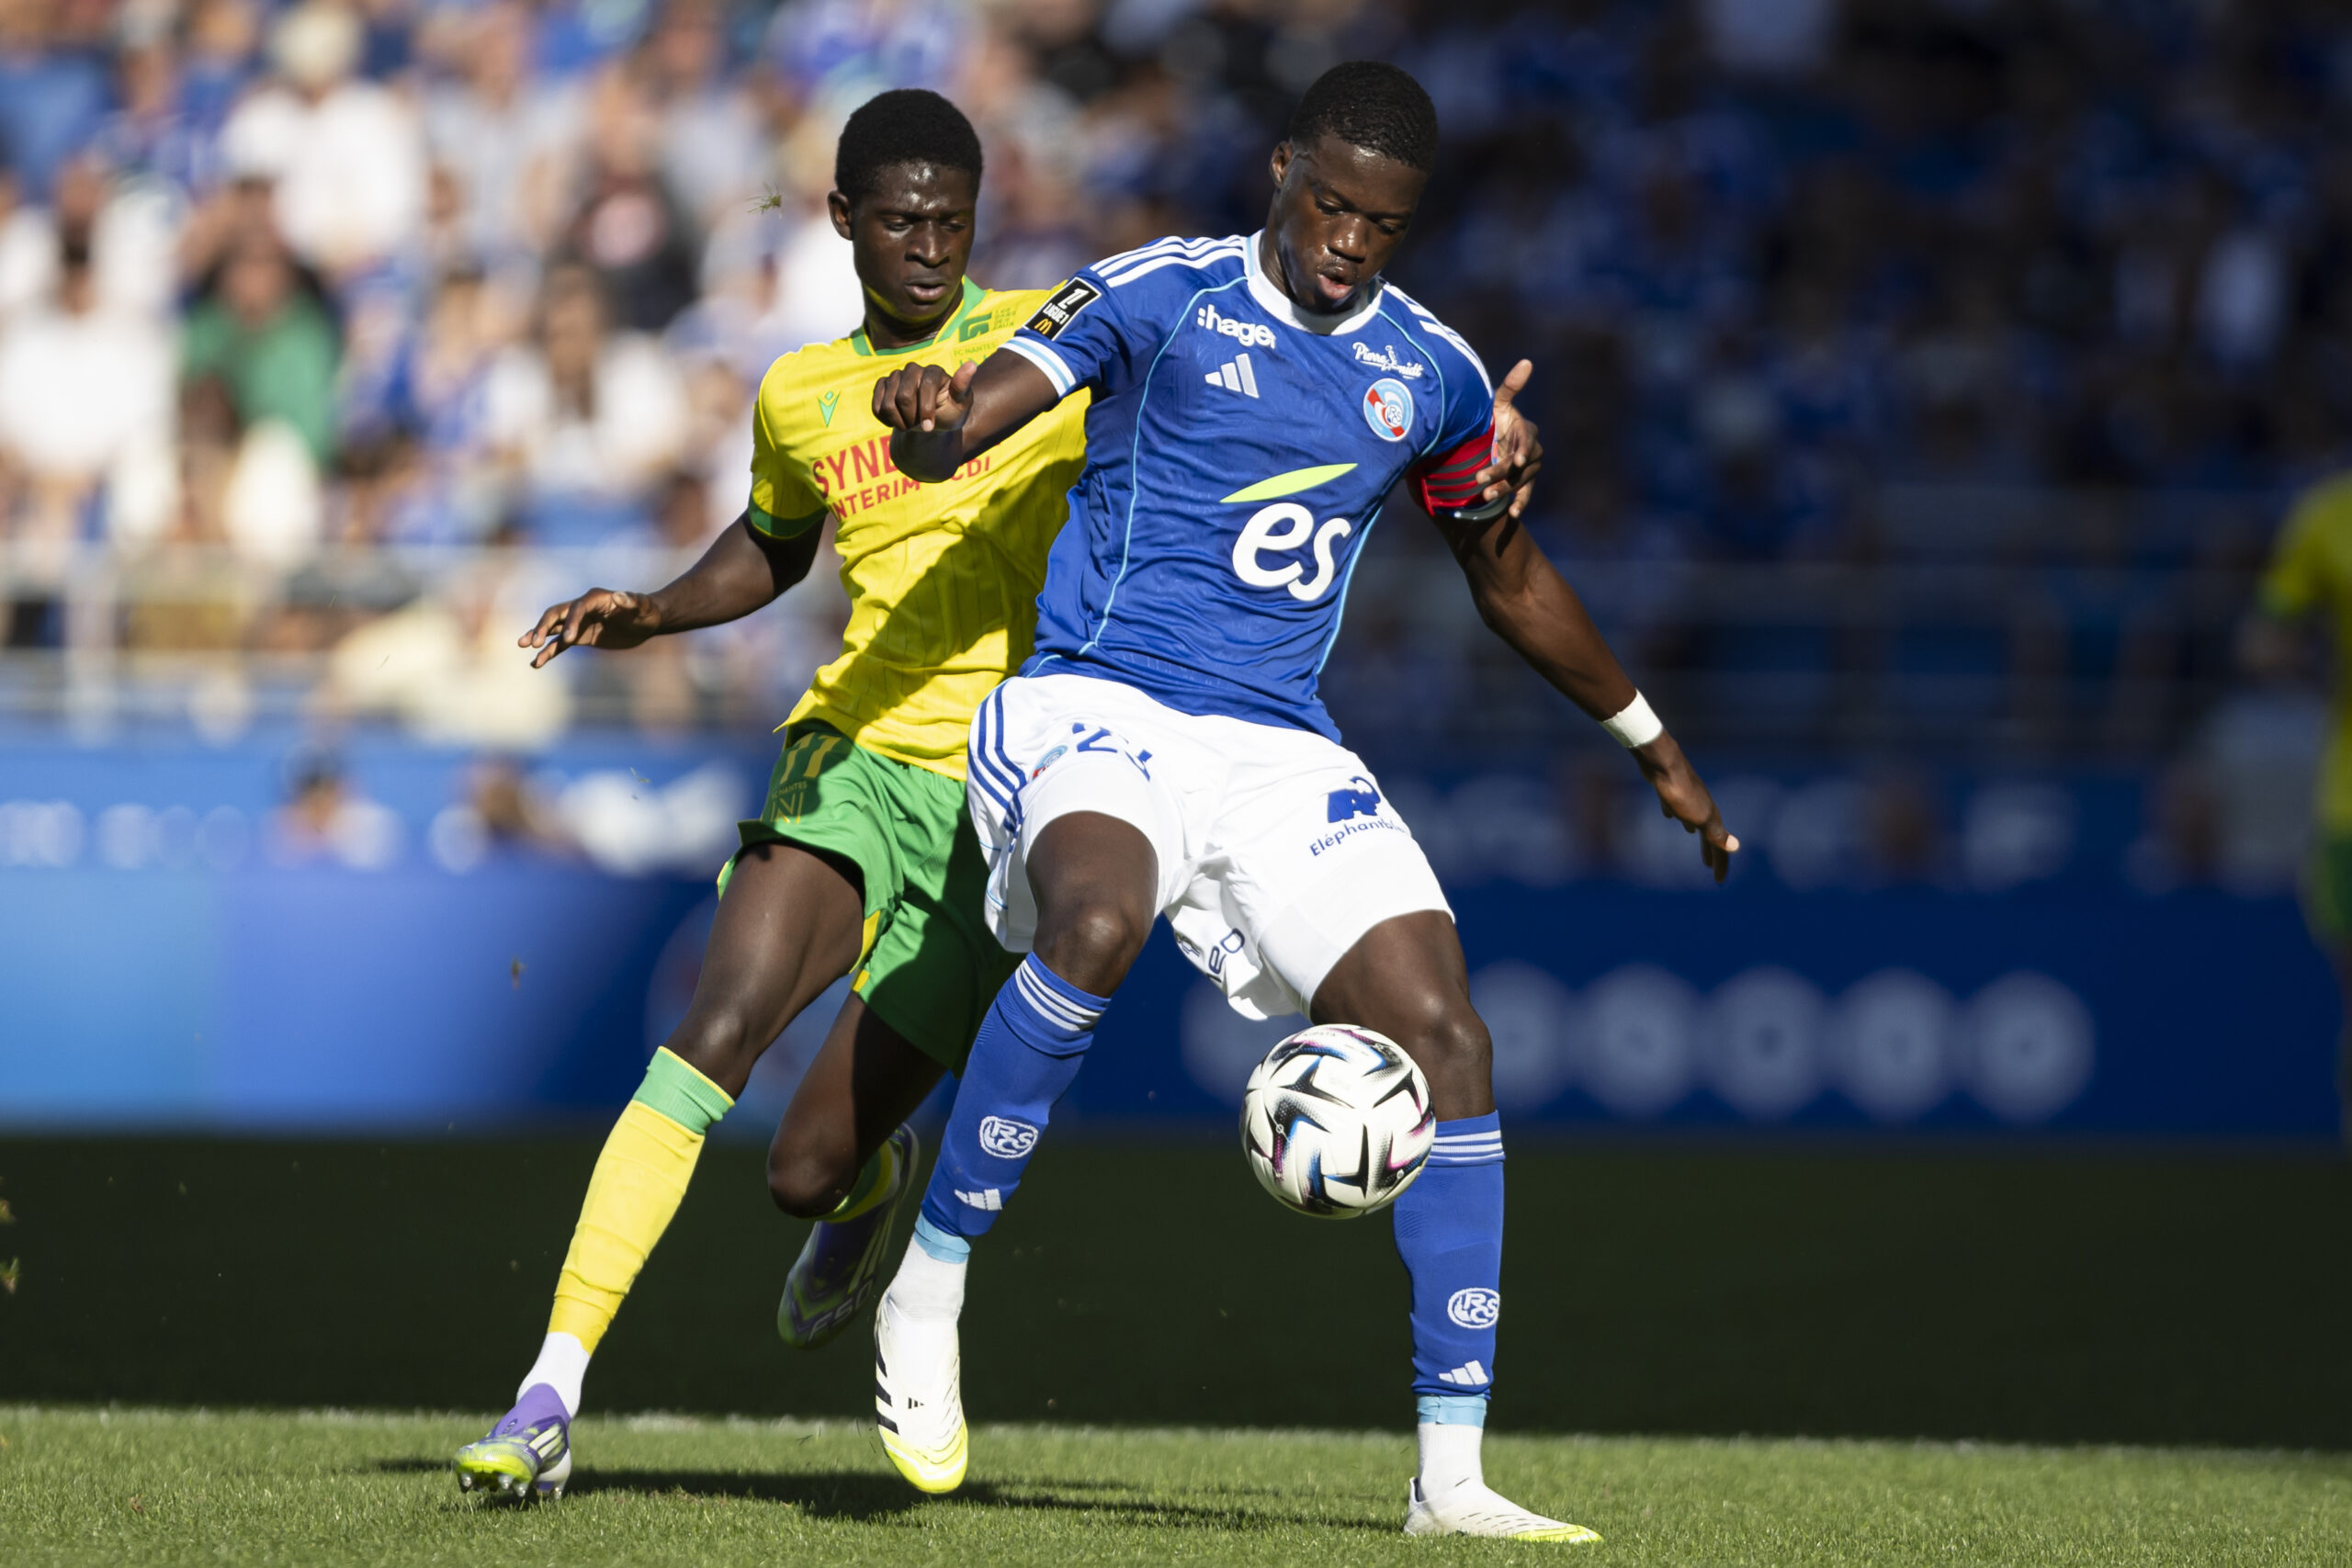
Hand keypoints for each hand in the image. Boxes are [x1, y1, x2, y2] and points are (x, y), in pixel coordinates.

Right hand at [518, 589, 659, 667]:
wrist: (647, 621)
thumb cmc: (647, 611)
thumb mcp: (643, 606)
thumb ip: (632, 601)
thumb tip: (620, 595)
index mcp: (595, 598)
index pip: (577, 608)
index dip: (572, 622)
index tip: (570, 640)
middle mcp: (582, 608)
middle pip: (557, 614)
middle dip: (544, 626)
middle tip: (533, 642)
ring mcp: (579, 622)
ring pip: (553, 628)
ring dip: (538, 635)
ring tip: (523, 645)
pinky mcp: (580, 636)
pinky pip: (560, 644)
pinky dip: (549, 652)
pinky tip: (536, 663)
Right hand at [872, 360, 978, 432]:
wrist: (933, 421)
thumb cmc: (951, 412)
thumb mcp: (962, 404)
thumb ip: (963, 386)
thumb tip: (971, 364)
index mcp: (934, 371)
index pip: (925, 386)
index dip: (926, 410)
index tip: (929, 428)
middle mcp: (913, 369)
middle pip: (903, 396)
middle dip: (912, 418)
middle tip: (920, 426)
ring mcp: (896, 376)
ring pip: (888, 404)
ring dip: (899, 422)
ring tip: (910, 425)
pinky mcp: (883, 385)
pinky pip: (876, 406)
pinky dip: (885, 420)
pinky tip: (896, 422)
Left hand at [1475, 359, 1543, 520]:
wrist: (1484, 442)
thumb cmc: (1492, 419)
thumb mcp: (1497, 403)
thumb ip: (1511, 386)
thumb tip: (1527, 361)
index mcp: (1526, 430)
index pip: (1527, 440)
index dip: (1522, 450)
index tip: (1515, 461)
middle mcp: (1532, 450)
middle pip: (1520, 465)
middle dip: (1501, 472)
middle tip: (1480, 479)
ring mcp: (1528, 469)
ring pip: (1519, 481)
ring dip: (1504, 490)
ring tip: (1486, 497)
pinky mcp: (1523, 484)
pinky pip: (1524, 494)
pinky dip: (1519, 504)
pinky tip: (1511, 515)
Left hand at [1632, 733, 1739, 883]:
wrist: (1662, 763)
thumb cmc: (1680, 793)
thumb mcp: (1699, 818)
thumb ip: (1715, 833)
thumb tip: (1736, 847)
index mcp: (1711, 816)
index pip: (1720, 845)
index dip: (1721, 864)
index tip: (1718, 882)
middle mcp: (1702, 805)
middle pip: (1708, 831)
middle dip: (1709, 849)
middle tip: (1707, 865)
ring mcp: (1687, 795)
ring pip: (1693, 816)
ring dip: (1694, 828)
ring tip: (1690, 834)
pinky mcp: (1670, 788)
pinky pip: (1676, 805)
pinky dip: (1676, 812)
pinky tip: (1668, 813)